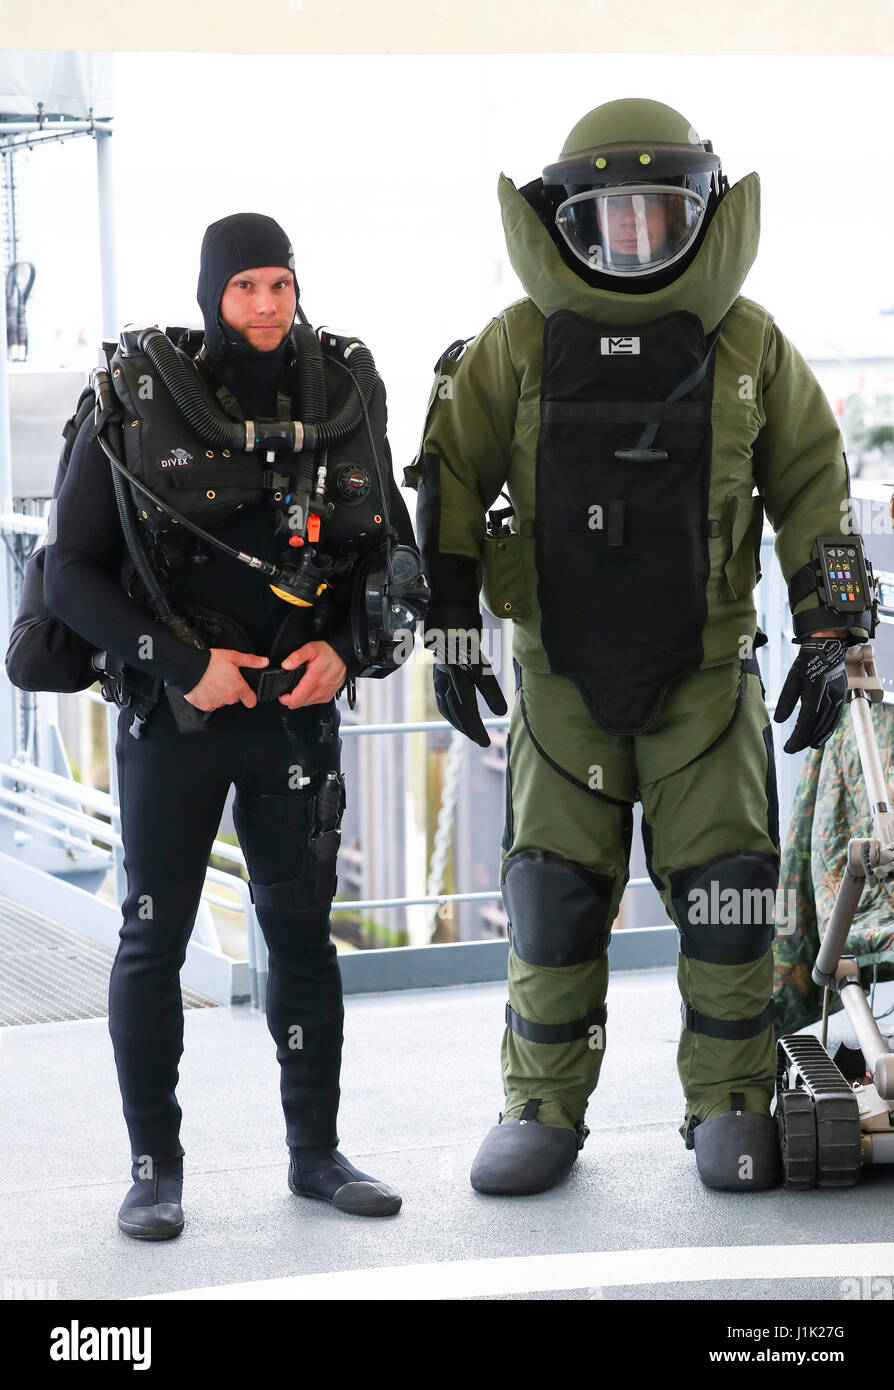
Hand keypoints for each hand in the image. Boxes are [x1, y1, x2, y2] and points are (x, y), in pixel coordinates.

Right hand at [184, 648, 268, 711]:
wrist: (189, 668)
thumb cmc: (210, 662)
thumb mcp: (233, 657)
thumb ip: (250, 661)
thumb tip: (263, 662)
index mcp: (238, 688)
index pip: (251, 701)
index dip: (250, 697)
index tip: (247, 694)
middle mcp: (228, 698)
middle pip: (234, 698)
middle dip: (230, 690)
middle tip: (223, 678)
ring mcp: (216, 703)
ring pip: (221, 701)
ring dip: (219, 694)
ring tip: (212, 681)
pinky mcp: (204, 706)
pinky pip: (209, 704)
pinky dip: (208, 697)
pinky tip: (205, 687)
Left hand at [278, 641, 345, 707]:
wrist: (344, 657)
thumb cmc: (328, 653)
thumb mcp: (311, 648)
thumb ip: (297, 656)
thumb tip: (286, 664)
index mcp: (314, 679)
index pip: (296, 699)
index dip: (285, 699)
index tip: (282, 694)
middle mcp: (320, 689)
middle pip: (299, 704)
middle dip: (290, 699)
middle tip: (288, 690)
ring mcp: (325, 694)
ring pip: (306, 704)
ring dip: (299, 699)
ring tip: (298, 688)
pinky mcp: (328, 697)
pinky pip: (314, 702)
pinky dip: (308, 698)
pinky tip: (308, 689)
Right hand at [433, 653, 507, 746]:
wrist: (452, 639)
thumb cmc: (471, 655)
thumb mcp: (485, 670)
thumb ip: (492, 691)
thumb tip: (502, 713)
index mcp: (459, 676)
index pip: (468, 708)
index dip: (477, 727)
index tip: (486, 741)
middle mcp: (447, 682)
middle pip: (459, 713)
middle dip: (470, 730)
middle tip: (482, 742)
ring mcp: (439, 684)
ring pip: (450, 712)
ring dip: (462, 726)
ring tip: (474, 736)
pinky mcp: (437, 686)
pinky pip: (444, 707)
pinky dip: (453, 718)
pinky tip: (461, 725)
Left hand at [774, 637, 846, 752]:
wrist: (827, 648)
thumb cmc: (806, 662)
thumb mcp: (792, 677)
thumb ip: (786, 699)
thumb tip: (779, 721)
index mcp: (815, 690)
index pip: (806, 720)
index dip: (797, 736)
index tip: (788, 748)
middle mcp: (829, 695)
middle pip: (817, 725)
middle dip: (804, 739)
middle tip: (792, 749)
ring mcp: (838, 696)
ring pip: (828, 723)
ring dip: (816, 736)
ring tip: (805, 745)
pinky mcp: (841, 696)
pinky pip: (835, 718)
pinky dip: (827, 729)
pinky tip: (819, 737)